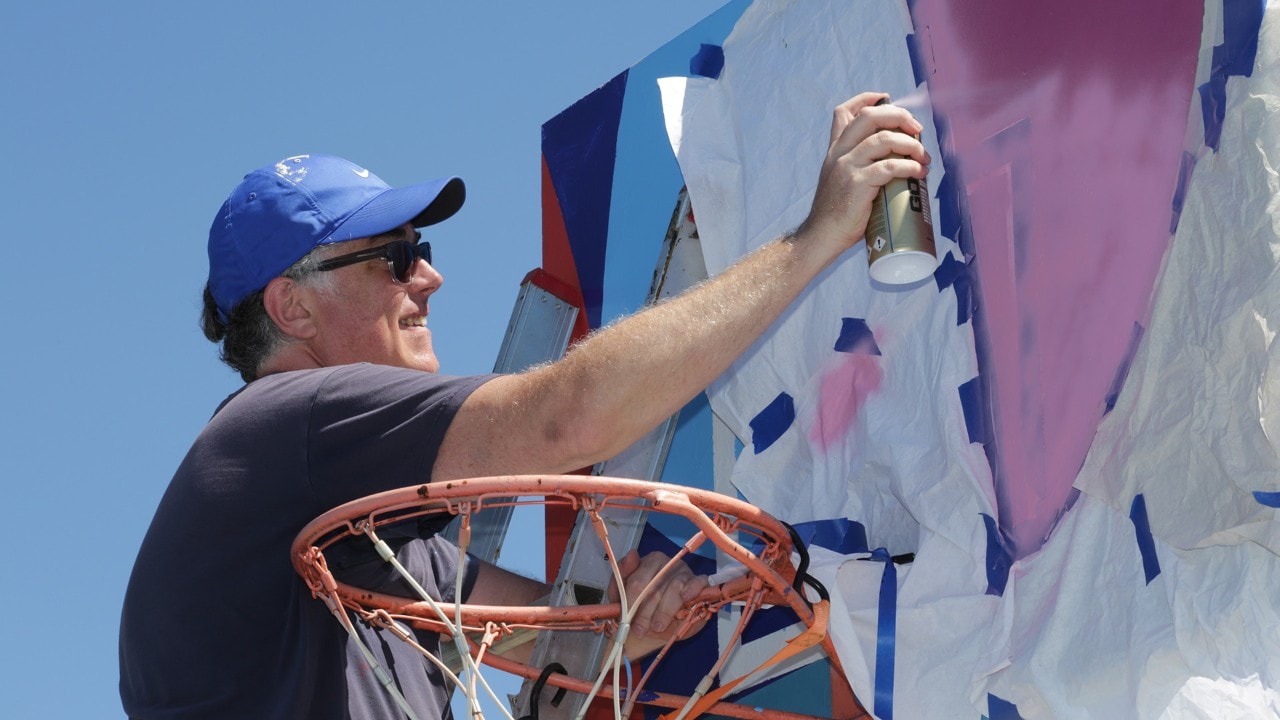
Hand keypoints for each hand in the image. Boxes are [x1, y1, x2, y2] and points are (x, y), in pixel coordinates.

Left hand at [609, 550, 709, 654]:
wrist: (663, 624)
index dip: (631, 602)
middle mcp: (667, 563)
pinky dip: (692, 589)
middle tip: (640, 630)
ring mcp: (684, 572)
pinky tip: (686, 598)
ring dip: (664, 611)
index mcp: (648, 562)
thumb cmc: (642, 607)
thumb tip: (631, 555)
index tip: (626, 619)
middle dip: (645, 612)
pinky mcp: (699, 582)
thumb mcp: (623, 597)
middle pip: (654, 586)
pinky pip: (698, 582)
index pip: (637, 580)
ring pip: (674, 588)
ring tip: (657, 627)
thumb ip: (620, 579)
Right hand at [798, 91, 931, 252]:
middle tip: (916, 129)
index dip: (867, 98)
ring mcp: (847, 167)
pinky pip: (889, 166)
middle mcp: (839, 153)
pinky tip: (919, 172)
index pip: (845, 112)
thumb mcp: (840, 179)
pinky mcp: (857, 184)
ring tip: (924, 157)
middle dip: (899, 116)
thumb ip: (859, 164)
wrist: (821, 235)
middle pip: (870, 116)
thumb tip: (896, 157)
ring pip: (884, 139)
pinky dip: (910, 167)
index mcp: (835, 150)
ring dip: (911, 144)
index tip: (887, 98)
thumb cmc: (837, 211)